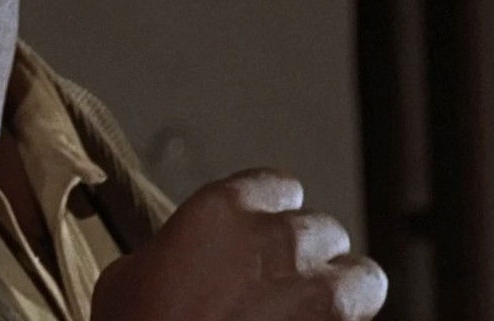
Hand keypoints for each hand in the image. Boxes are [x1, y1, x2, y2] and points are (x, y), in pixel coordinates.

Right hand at [91, 169, 386, 320]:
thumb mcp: (131, 274)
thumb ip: (178, 251)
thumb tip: (188, 261)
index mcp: (222, 209)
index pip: (277, 185)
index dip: (272, 212)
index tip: (260, 232)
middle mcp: (278, 239)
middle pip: (322, 229)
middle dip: (305, 254)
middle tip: (278, 281)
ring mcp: (317, 292)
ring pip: (361, 275)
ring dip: (340, 289)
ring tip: (314, 310)